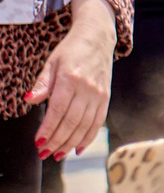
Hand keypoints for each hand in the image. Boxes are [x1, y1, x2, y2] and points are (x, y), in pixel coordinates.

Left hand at [28, 0, 112, 158]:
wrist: (98, 38)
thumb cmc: (71, 51)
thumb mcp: (51, 63)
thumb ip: (42, 84)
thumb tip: (29, 100)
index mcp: (71, 79)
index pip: (58, 110)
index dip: (48, 129)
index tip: (38, 143)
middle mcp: (87, 89)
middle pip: (72, 122)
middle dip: (57, 141)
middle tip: (44, 153)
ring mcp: (99, 94)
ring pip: (85, 125)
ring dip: (70, 143)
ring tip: (57, 155)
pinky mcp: (106, 98)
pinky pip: (98, 122)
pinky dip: (89, 137)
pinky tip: (78, 148)